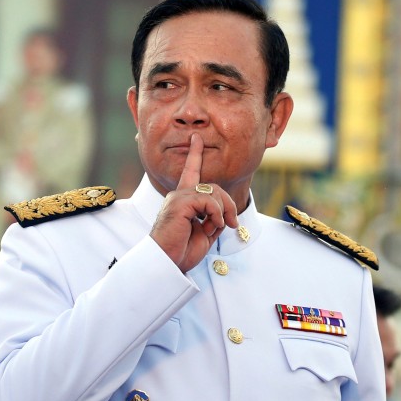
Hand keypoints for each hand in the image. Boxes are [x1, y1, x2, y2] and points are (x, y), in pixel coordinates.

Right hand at [150, 134, 238, 272]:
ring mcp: (178, 198)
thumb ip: (214, 220)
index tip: (196, 138)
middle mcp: (178, 195)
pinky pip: (208, 200)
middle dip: (229, 204)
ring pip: (213, 192)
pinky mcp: (180, 203)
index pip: (190, 172)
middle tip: (233, 224)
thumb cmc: (182, 251)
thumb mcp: (205, 234)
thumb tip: (226, 215)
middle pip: (213, 186)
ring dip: (223, 211)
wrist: (166, 263)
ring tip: (218, 227)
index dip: (194, 154)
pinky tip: (212, 226)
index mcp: (183, 201)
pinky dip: (216, 214)